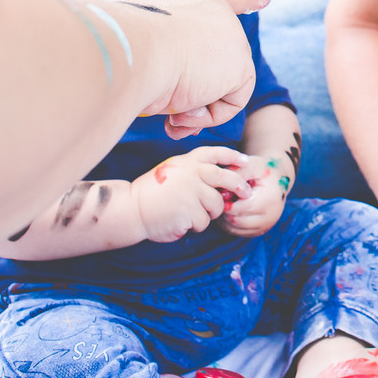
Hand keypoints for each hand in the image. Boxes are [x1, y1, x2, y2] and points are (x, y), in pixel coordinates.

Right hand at [95, 0, 269, 137]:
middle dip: (193, 92)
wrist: (123, 47)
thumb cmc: (112, 47)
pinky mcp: (240, 62)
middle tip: (167, 109)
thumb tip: (181, 97)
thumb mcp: (131, 44)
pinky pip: (231, 102)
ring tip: (168, 107)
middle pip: (216, 57)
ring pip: (219, 83)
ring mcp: (230, 33)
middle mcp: (209, 7)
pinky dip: (206, 117)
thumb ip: (159, 54)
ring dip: (191, 106)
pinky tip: (183, 110)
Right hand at [130, 146, 252, 241]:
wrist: (131, 208)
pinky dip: (196, 225)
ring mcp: (192, 191)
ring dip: (209, 213)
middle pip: (227, 178)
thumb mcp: (174, 171)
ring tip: (189, 213)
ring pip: (217, 205)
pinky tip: (180, 221)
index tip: (246, 162)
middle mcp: (192, 173)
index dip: (233, 156)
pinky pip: (204, 221)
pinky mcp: (190, 210)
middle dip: (240, 186)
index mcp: (188, 161)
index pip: (216, 153)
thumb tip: (226, 179)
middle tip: (246, 193)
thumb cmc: (153, 192)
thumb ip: (196, 171)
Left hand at [217, 154, 292, 237]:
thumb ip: (236, 174)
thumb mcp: (251, 165)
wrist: (278, 177)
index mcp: (269, 199)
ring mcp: (266, 225)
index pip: (238, 208)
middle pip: (235, 220)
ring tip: (225, 201)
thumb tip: (221, 191)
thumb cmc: (262, 170)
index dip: (225, 200)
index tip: (222, 190)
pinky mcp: (260, 230)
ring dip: (225, 217)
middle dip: (224, 209)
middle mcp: (270, 216)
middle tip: (221, 196)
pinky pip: (237, 232)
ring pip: (234, 228)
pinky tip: (230, 209)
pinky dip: (229, 223)